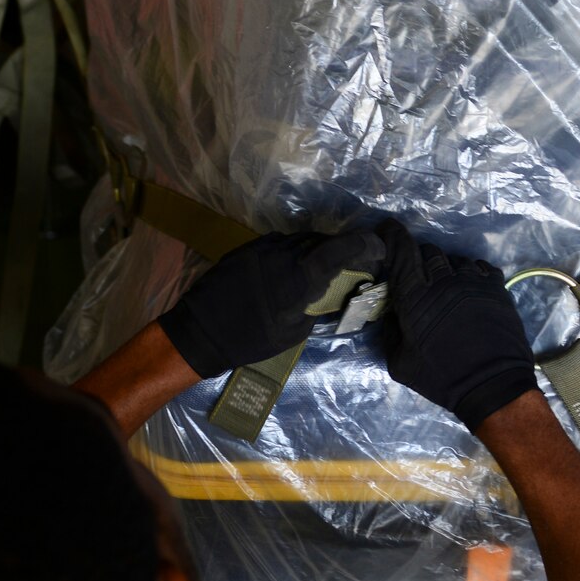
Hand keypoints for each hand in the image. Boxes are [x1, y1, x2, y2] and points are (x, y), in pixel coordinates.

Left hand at [156, 229, 385, 379]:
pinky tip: (293, 269)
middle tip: (356, 262)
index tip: (379, 249)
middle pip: (323, 242)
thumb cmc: (251, 340)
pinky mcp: (248, 248)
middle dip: (342, 250)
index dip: (364, 245)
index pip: (340, 248)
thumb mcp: (294, 331)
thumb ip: (316, 304)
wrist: (201, 331)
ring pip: (302, 241)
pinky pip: (281, 244)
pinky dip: (295, 253)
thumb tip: (330, 291)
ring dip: (318, 251)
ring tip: (325, 267)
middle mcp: (285, 253)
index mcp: (300, 276)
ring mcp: (264, 247)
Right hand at [378, 222, 538, 431]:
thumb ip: (391, 332)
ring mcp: (472, 280)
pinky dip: (470, 273)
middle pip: (428, 251)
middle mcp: (443, 280)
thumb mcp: (400, 363)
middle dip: (420, 258)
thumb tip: (392, 313)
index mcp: (415, 296)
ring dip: (447, 268)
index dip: (392, 235)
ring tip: (447, 286)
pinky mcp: (496, 286)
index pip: (401, 251)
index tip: (387, 229)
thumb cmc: (442, 378)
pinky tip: (469, 288)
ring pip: (454, 258)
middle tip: (420, 277)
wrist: (493, 386)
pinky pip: (479, 267)